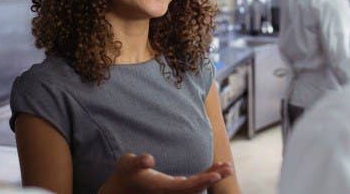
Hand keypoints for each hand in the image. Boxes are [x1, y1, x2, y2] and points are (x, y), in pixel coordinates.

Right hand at [98, 153, 233, 193]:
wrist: (120, 189)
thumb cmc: (124, 173)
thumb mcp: (127, 163)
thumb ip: (137, 161)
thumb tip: (148, 159)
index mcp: (162, 187)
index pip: (186, 186)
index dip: (202, 181)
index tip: (216, 175)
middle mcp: (170, 192)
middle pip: (196, 188)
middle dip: (213, 178)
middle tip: (229, 168)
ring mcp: (173, 191)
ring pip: (197, 187)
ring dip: (212, 177)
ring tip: (227, 167)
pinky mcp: (174, 187)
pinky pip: (193, 184)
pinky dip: (205, 177)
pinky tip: (215, 170)